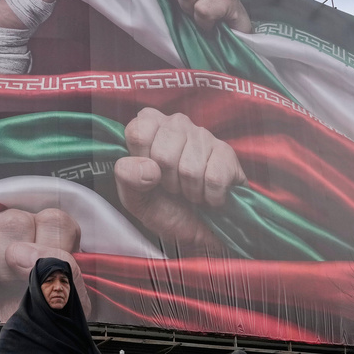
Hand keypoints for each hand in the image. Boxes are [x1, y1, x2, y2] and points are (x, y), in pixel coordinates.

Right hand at [0, 208, 90, 319]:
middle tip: (9, 289)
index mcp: (47, 244)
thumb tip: (22, 252)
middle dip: (12, 265)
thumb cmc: (28, 331)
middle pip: (14, 221)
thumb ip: (61, 275)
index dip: (48, 249)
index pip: (54, 221)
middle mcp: (13, 235)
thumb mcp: (59, 311)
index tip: (39, 278)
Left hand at [116, 108, 245, 247]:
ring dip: (189, 192)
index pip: (138, 133)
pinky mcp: (227, 153)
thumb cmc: (164, 207)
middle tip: (172, 187)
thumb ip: (127, 179)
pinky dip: (210, 197)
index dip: (142, 164)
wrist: (198, 230)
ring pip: (189, 169)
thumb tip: (148, 168)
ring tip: (190, 191)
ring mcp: (203, 135)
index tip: (149, 176)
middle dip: (167, 182)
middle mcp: (176, 123)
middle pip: (163, 154)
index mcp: (148, 126)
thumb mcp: (135, 199)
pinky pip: (214, 179)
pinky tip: (209, 194)